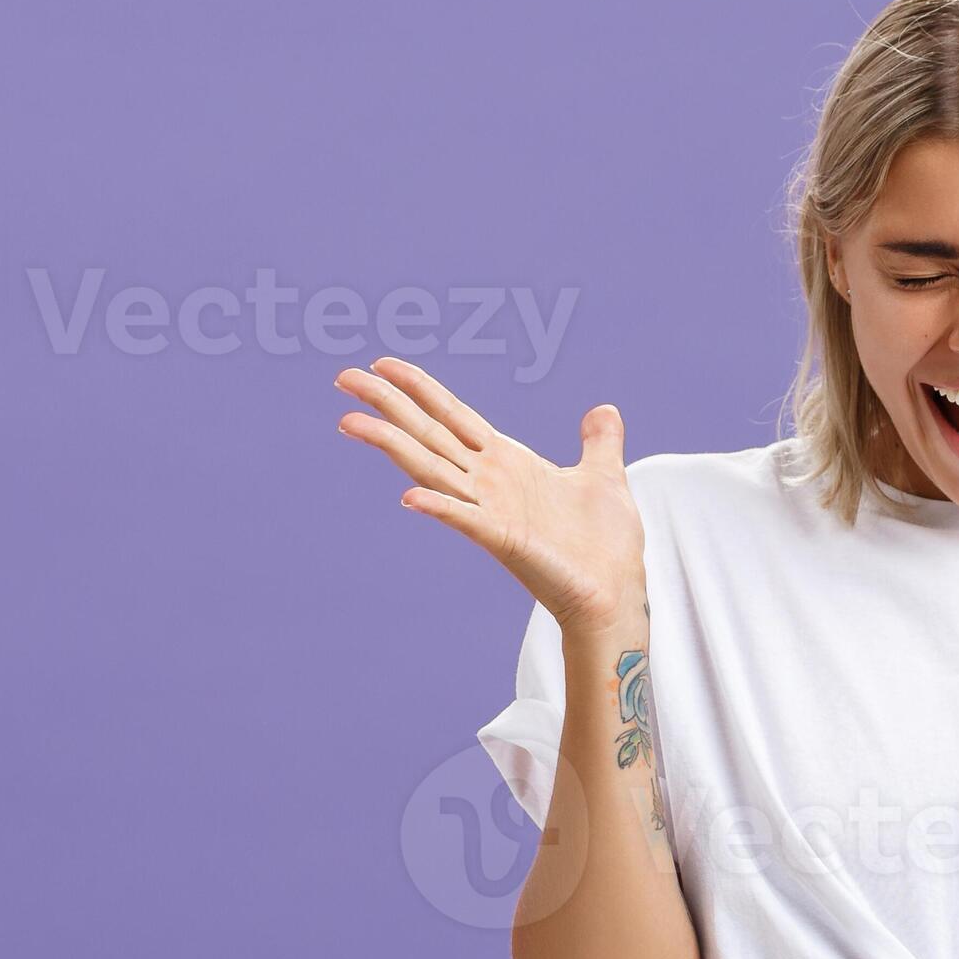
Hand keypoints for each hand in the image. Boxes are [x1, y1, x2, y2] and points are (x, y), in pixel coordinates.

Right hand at [340, 357, 642, 629]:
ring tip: (349, 422)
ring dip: (391, 446)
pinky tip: (410, 497)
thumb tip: (604, 411)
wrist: (615, 595)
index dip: (419, 388)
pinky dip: (440, 508)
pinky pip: (465, 520)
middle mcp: (489, 483)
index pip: (452, 415)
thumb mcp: (604, 477)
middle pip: (428, 434)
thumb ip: (599, 442)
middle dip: (387, 404)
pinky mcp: (505, 540)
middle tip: (343, 377)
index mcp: (508, 462)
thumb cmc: (605, 545)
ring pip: (430, 470)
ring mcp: (491, 511)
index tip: (383, 363)